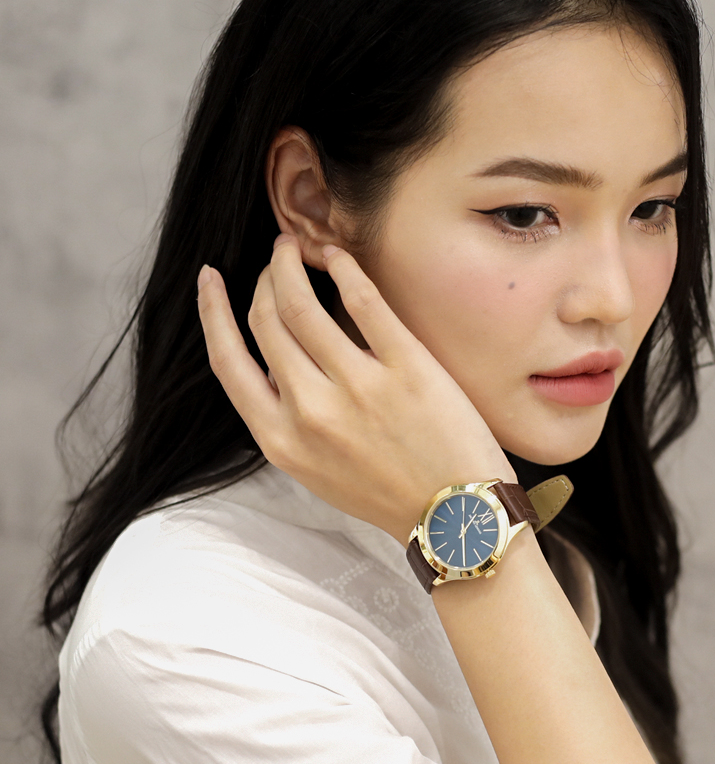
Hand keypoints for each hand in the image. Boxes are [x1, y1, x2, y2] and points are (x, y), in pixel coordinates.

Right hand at [196, 234, 515, 543]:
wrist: (455, 517)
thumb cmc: (388, 494)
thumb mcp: (316, 472)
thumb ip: (287, 421)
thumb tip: (273, 362)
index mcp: (282, 441)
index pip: (228, 362)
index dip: (212, 312)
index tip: (210, 281)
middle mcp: (311, 412)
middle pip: (266, 322)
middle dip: (264, 278)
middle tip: (276, 258)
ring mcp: (359, 387)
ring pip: (302, 305)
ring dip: (290, 264)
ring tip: (296, 247)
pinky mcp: (407, 367)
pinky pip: (363, 300)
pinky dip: (342, 267)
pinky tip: (336, 254)